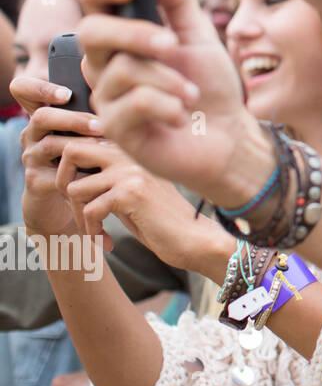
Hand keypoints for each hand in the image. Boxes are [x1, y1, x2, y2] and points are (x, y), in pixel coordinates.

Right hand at [11, 77, 101, 237]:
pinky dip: (80, 171)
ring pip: (50, 143)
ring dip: (81, 144)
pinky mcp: (36, 180)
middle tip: (100, 125)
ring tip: (107, 146)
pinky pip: (55, 173)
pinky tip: (101, 171)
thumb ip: (96, 112)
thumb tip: (122, 94)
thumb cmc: (89, 159)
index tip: (68, 94)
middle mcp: (33, 133)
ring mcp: (32, 157)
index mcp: (45, 116)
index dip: (40, 87)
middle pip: (42, 116)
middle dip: (74, 119)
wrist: (72, 201)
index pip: (24, 89)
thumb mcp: (92, 133)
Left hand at [56, 137, 233, 274]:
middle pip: (72, 152)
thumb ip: (106, 179)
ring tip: (95, 232)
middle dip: (63, 182)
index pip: (83, 144)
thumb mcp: (131, 193)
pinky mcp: (131, 193)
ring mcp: (132, 172)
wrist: (194, 240)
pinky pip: (89, 211)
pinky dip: (92, 232)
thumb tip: (66, 178)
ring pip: (75, 188)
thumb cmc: (162, 221)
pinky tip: (107, 242)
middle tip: (77, 209)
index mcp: (133, 151)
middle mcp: (132, 155)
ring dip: (78, 216)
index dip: (70, 171)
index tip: (81, 199)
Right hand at [73, 0, 269, 205]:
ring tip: (191, 94)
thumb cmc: (208, 86)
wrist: (226, 136)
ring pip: (124, 70)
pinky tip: (182, 115)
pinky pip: (138, 103)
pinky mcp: (114, 128)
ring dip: (171, 80)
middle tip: (173, 44)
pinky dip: (171, 106)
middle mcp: (103, 64)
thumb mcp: (199, 38)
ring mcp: (105, 96)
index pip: (93, 2)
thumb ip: (179, 4)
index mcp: (121, 37)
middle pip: (92, 32)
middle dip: (137, 34)